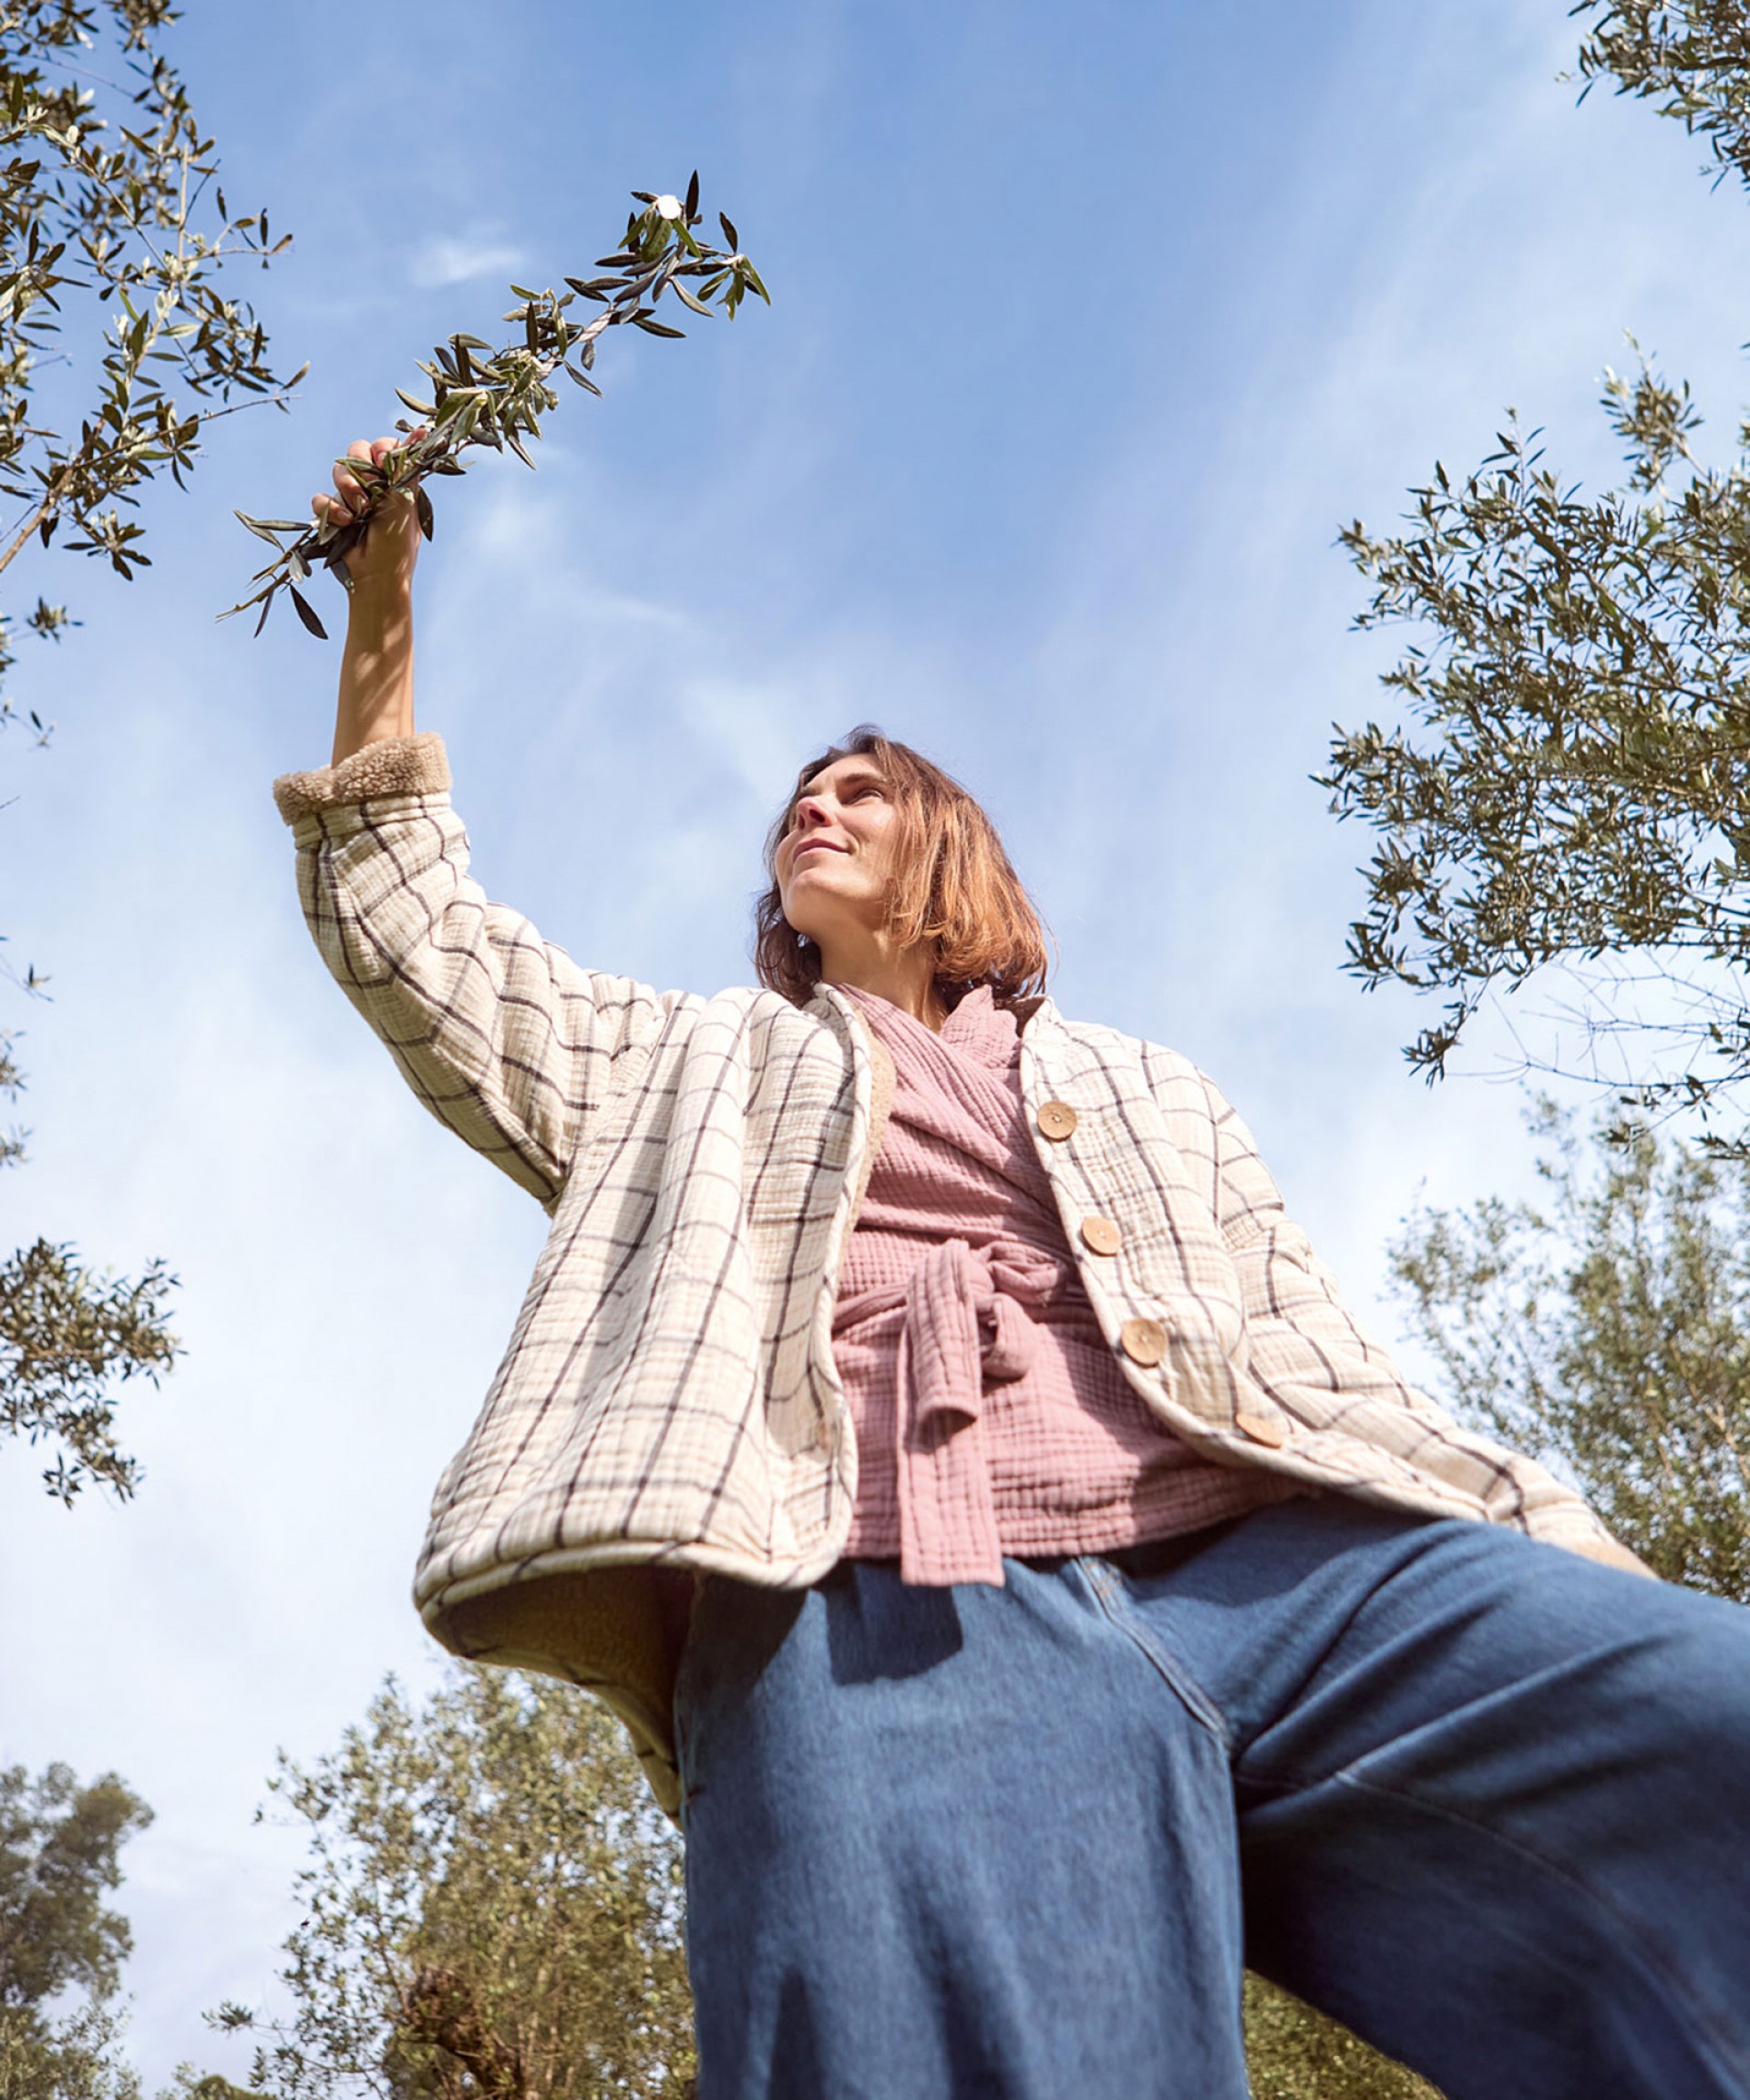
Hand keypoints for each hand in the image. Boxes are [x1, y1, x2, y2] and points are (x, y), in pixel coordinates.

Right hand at [312, 433, 424, 591]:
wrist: (377, 578)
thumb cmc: (397, 543)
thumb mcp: (405, 500)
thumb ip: (408, 465)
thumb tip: (425, 431)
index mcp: (395, 480)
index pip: (384, 446)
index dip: (381, 450)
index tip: (384, 463)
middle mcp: (374, 486)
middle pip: (356, 450)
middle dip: (360, 466)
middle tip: (370, 487)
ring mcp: (351, 499)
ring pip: (337, 471)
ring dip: (347, 489)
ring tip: (358, 512)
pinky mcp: (331, 514)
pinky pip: (320, 497)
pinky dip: (329, 509)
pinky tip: (344, 523)